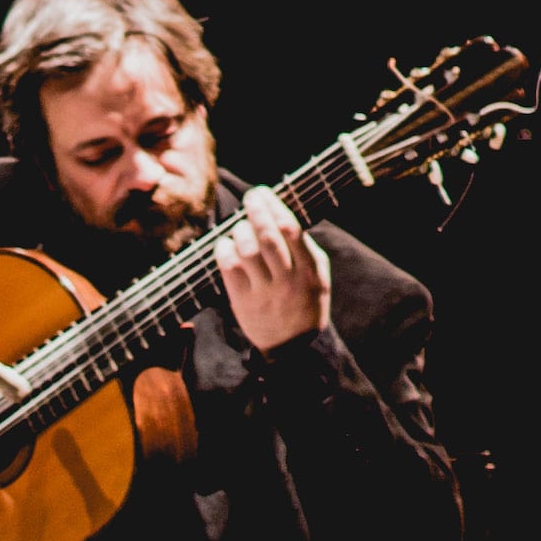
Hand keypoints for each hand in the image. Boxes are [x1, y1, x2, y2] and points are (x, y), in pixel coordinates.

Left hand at [219, 184, 328, 351]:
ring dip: (240, 230)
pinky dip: (224, 249)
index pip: (292, 230)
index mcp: (310, 270)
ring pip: (247, 251)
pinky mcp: (243, 302)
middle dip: (257, 211)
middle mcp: (288, 280)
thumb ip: (304, 248)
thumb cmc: (306, 302)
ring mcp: (265, 292)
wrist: (296, 348)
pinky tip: (225, 243)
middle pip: (268, 237)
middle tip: (251, 197)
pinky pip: (229, 268)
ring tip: (241, 226)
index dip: (275, 206)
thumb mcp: (317, 276)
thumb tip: (280, 212)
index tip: (265, 192)